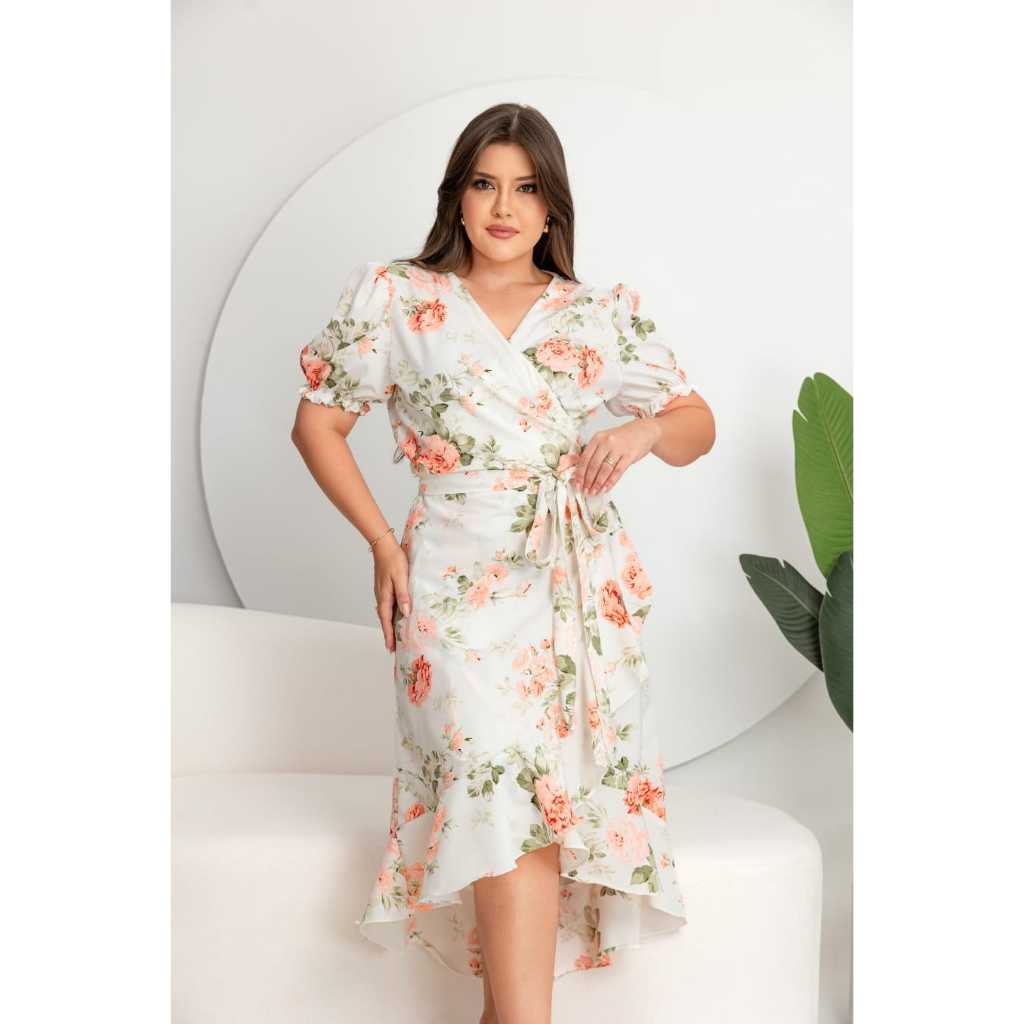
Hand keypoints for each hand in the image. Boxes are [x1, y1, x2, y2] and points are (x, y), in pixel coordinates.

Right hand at [372, 533, 410, 651]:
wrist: (384, 547)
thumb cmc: (394, 560)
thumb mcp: (401, 578)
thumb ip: (403, 595)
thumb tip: (405, 613)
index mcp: (384, 597)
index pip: (386, 620)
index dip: (388, 634)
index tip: (390, 648)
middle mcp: (381, 597)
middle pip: (385, 619)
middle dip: (389, 634)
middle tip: (393, 648)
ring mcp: (382, 593)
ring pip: (386, 613)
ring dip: (390, 625)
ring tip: (395, 636)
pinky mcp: (385, 588)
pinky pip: (388, 606)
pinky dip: (391, 614)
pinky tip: (397, 616)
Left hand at [571, 418, 661, 494]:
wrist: (643, 431)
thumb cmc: (623, 437)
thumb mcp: (606, 439)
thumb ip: (595, 451)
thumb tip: (583, 470)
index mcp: (597, 438)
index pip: (585, 458)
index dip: (580, 473)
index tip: (577, 483)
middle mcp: (607, 442)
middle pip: (593, 465)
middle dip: (588, 481)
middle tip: (585, 490)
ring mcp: (618, 449)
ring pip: (605, 470)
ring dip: (598, 483)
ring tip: (594, 492)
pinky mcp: (629, 455)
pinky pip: (617, 472)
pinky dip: (610, 482)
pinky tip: (605, 489)